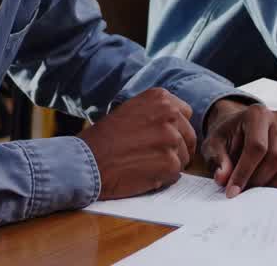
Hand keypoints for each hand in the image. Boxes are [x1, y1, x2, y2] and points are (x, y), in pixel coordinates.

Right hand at [80, 88, 194, 199]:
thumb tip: (177, 126)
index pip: (185, 115)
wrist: (87, 160)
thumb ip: (155, 113)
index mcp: (160, 98)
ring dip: (168, 164)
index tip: (161, 138)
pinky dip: (162, 178)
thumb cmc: (104, 138)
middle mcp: (170, 114)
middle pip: (189, 136)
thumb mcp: (131, 111)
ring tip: (143, 164)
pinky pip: (176, 174)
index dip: (175, 129)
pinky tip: (143, 174)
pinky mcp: (170, 163)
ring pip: (184, 157)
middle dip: (176, 149)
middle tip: (153, 157)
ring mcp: (171, 139)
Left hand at [201, 99, 276, 197]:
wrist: (241, 127)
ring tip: (258, 186)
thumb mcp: (214, 145)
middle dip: (260, 179)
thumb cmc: (228, 136)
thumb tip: (223, 178)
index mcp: (256, 113)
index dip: (244, 172)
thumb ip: (218, 160)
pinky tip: (273, 180)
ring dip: (276, 182)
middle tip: (245, 190)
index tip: (232, 191)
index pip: (256, 147)